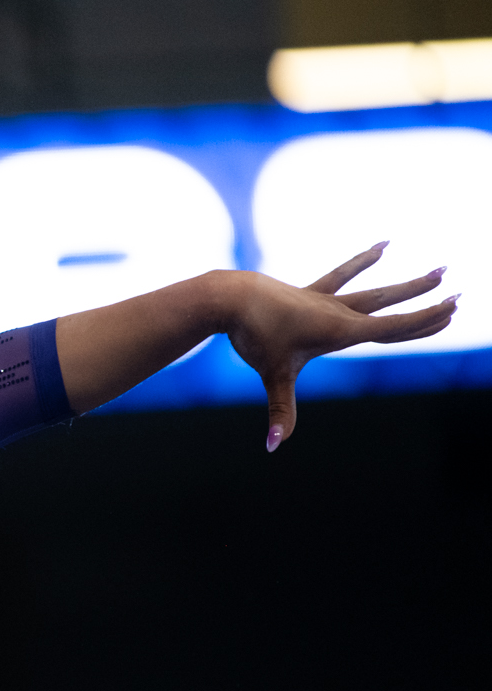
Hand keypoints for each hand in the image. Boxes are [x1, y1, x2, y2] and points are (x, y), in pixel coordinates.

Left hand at [225, 243, 456, 450]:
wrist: (230, 298)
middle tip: (460, 296)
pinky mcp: (309, 292)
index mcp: (340, 331)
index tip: (453, 309)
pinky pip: (342, 275)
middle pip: (391, 309)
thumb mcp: (272, 375)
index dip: (423, 321)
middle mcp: (339, 313)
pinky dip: (364, 261)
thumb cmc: (254, 335)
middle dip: (425, 305)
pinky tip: (385, 244)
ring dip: (407, 284)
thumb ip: (280, 411)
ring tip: (438, 270)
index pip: (392, 327)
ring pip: (375, 291)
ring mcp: (325, 300)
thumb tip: (274, 446)